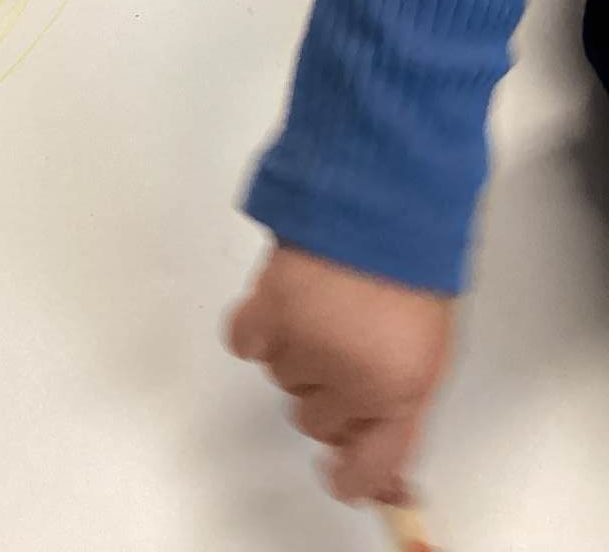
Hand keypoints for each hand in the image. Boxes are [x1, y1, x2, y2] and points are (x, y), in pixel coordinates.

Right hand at [228, 246, 455, 505]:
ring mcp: (307, 346)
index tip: (341, 475)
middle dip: (328, 393)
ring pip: (281, 380)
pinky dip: (258, 329)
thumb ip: (400, 402)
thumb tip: (371, 445)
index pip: (368, 470)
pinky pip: (246, 344)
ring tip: (322, 307)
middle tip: (342, 350)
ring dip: (296, 353)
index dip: (351, 478)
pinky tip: (281, 305)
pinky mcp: (268, 310)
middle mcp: (352, 381)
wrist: (385, 198)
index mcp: (403, 393)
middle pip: (316, 421)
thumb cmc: (415, 266)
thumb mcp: (429, 349)